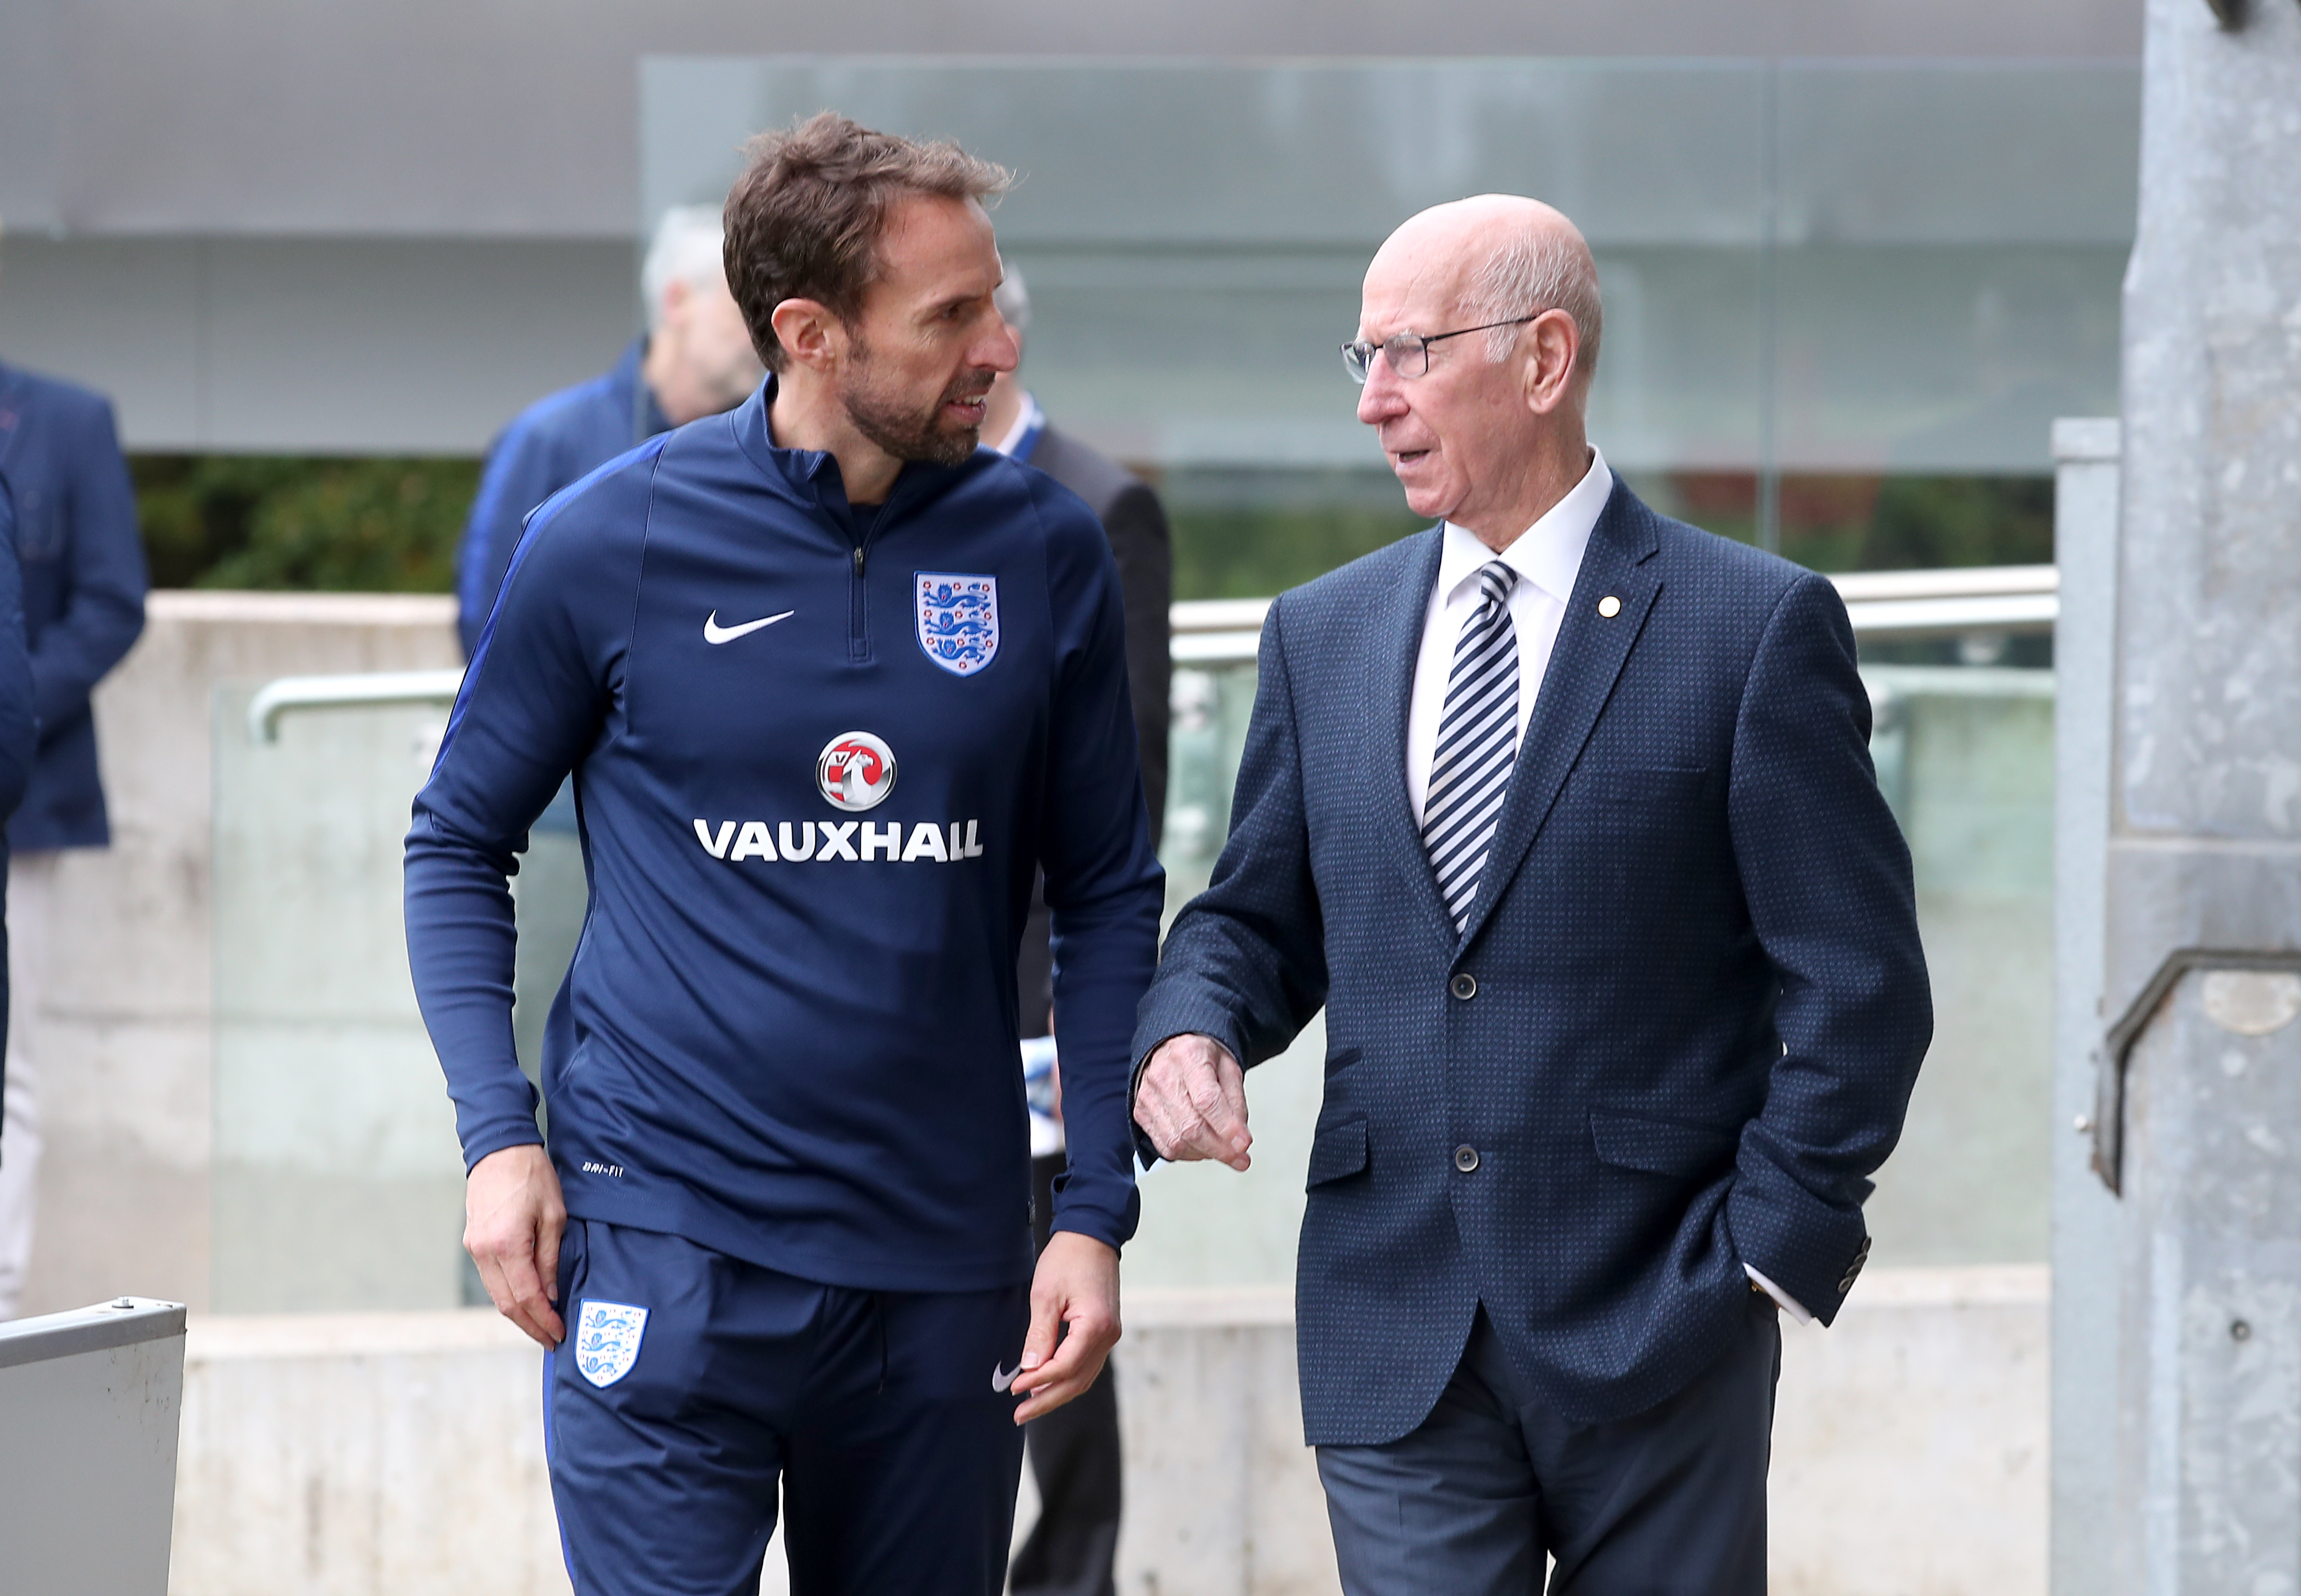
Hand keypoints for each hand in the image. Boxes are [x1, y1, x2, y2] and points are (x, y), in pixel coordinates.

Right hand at [464, 1144, 567, 1347]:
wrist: (500, 1150)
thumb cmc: (533, 1177)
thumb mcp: (554, 1216)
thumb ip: (550, 1259)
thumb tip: (549, 1295)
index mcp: (506, 1245)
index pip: (527, 1297)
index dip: (544, 1319)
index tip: (559, 1333)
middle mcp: (484, 1252)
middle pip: (507, 1304)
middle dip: (530, 1326)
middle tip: (551, 1340)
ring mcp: (474, 1248)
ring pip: (496, 1295)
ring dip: (518, 1314)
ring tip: (541, 1326)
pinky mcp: (473, 1243)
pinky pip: (491, 1279)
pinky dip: (509, 1295)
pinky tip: (526, 1302)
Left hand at [1010, 1232, 1120, 1423]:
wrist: (1092, 1235)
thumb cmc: (1068, 1258)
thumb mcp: (1046, 1295)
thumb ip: (1040, 1335)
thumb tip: (1030, 1369)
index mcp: (1096, 1326)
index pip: (1065, 1367)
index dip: (1039, 1382)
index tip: (1014, 1388)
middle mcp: (1109, 1336)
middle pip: (1077, 1380)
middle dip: (1047, 1399)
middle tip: (1019, 1415)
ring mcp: (1110, 1335)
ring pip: (1084, 1377)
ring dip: (1057, 1393)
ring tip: (1030, 1406)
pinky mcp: (1105, 1331)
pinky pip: (1087, 1364)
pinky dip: (1067, 1378)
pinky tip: (1047, 1384)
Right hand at [1133, 1033, 1252, 1170]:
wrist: (1172, 1046)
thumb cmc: (1202, 1056)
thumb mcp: (1229, 1068)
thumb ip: (1236, 1103)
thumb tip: (1239, 1140)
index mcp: (1189, 1056)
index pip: (1206, 1100)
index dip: (1226, 1127)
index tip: (1244, 1144)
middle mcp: (1162, 1075)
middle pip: (1191, 1126)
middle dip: (1220, 1149)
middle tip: (1240, 1157)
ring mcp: (1147, 1095)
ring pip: (1177, 1141)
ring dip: (1205, 1153)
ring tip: (1222, 1150)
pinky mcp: (1140, 1112)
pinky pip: (1165, 1146)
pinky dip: (1188, 1153)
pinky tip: (1202, 1147)